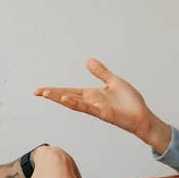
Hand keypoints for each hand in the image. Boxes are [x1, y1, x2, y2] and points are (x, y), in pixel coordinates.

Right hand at [35, 58, 171, 152]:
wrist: (142, 116)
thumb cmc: (130, 102)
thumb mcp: (113, 81)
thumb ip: (100, 72)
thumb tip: (88, 60)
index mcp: (92, 95)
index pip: (69, 92)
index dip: (55, 90)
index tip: (41, 90)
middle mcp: (91, 102)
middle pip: (67, 97)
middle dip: (51, 95)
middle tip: (36, 92)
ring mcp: (95, 108)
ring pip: (73, 102)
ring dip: (59, 98)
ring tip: (45, 94)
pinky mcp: (103, 113)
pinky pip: (86, 107)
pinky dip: (75, 103)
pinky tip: (65, 99)